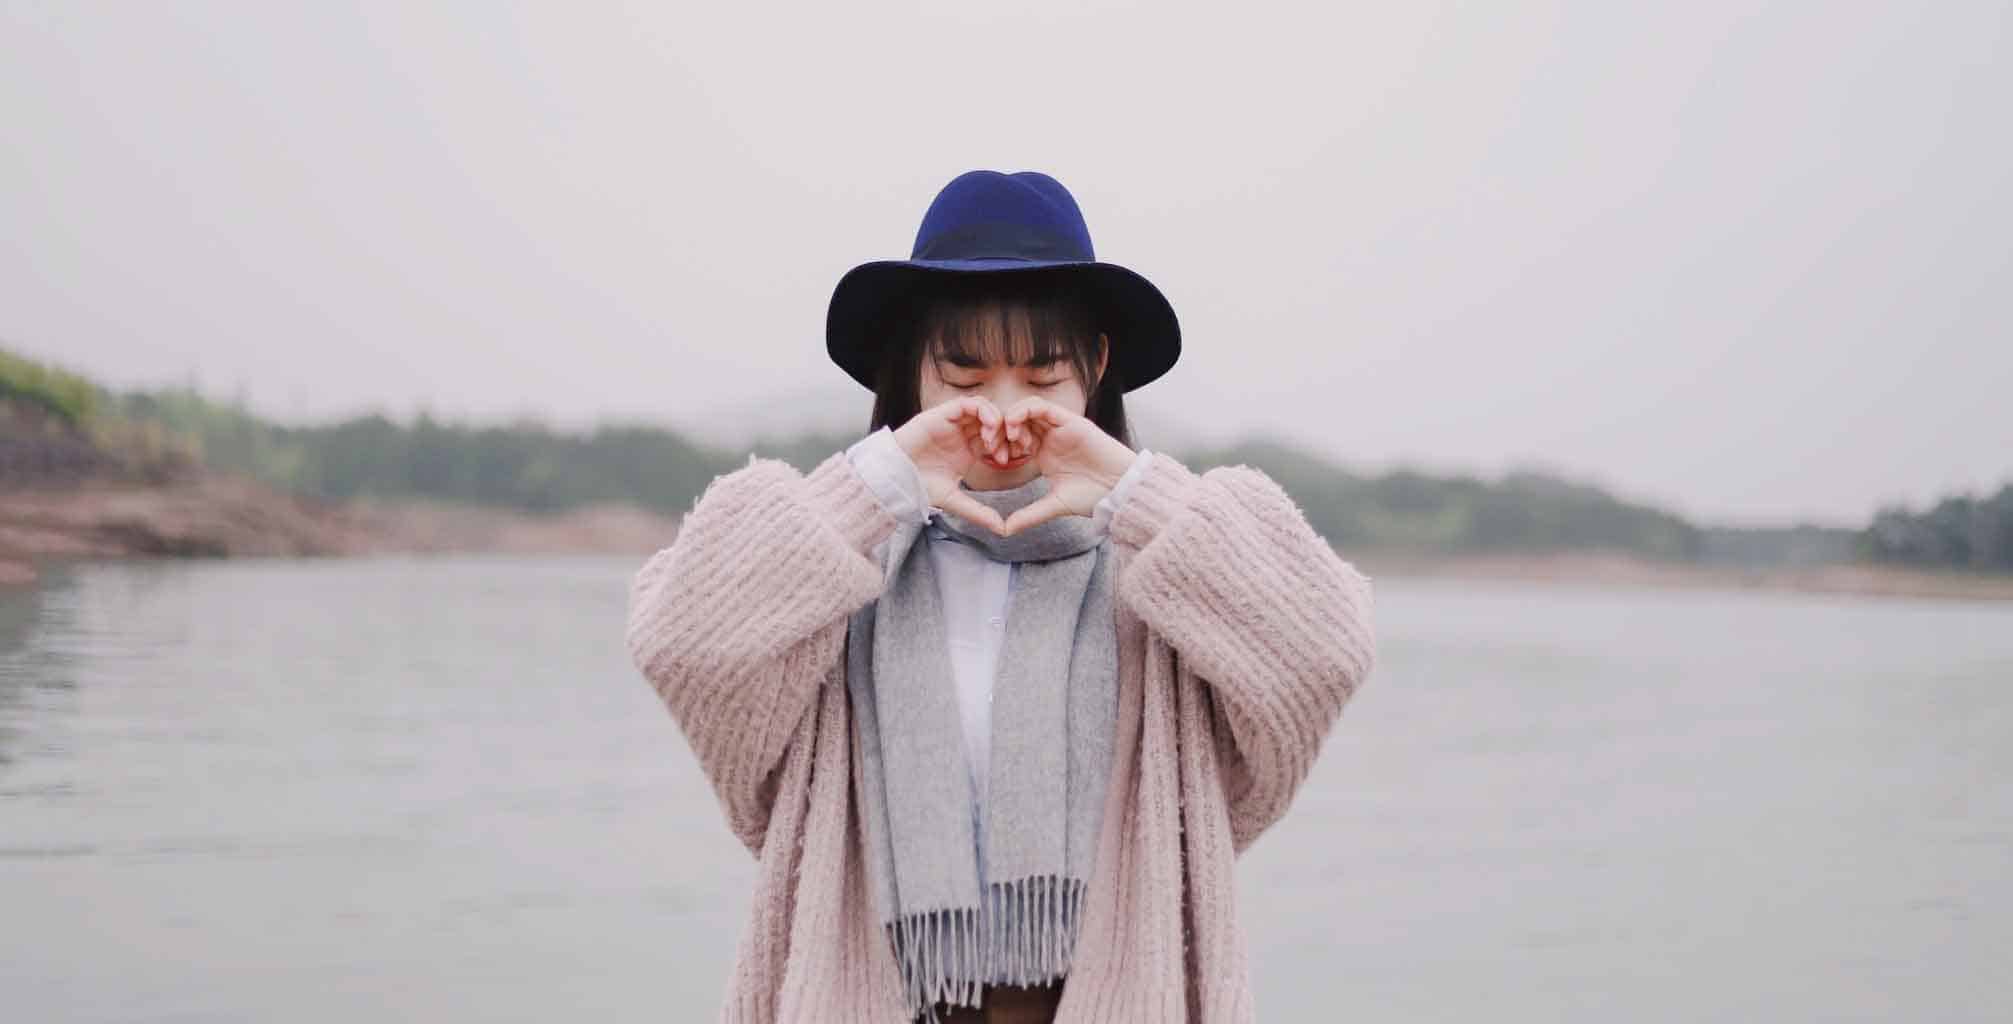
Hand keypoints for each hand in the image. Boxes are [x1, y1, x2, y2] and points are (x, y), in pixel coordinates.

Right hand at [891, 396, 1009, 533]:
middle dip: (1006, 433)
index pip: (997, 439)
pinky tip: (988, 428)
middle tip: (1009, 449)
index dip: (1008, 445)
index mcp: (968, 450)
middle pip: (994, 422)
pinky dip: (984, 411)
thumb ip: (978, 512)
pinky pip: (970, 403)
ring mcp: (954, 422)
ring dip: (996, 421)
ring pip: (985, 409)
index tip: (1013, 459)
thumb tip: (1001, 530)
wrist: (895, 476)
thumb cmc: (919, 486)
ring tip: (994, 441)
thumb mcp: (954, 500)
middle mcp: (963, 434)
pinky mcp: (943, 413)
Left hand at [995, 396, 1136, 535]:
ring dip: (1010, 418)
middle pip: (1017, 421)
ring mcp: (1060, 427)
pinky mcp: (1070, 420)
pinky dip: (1024, 412)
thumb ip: (1029, 514)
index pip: (1015, 439)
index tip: (992, 460)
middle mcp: (1051, 437)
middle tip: (992, 446)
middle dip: (1000, 430)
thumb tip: (1005, 530)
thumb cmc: (1093, 497)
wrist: (1119, 490)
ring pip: (1027, 409)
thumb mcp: (1054, 505)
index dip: (1000, 445)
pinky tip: (1015, 428)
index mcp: (1044, 453)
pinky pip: (1042, 406)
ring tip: (1004, 437)